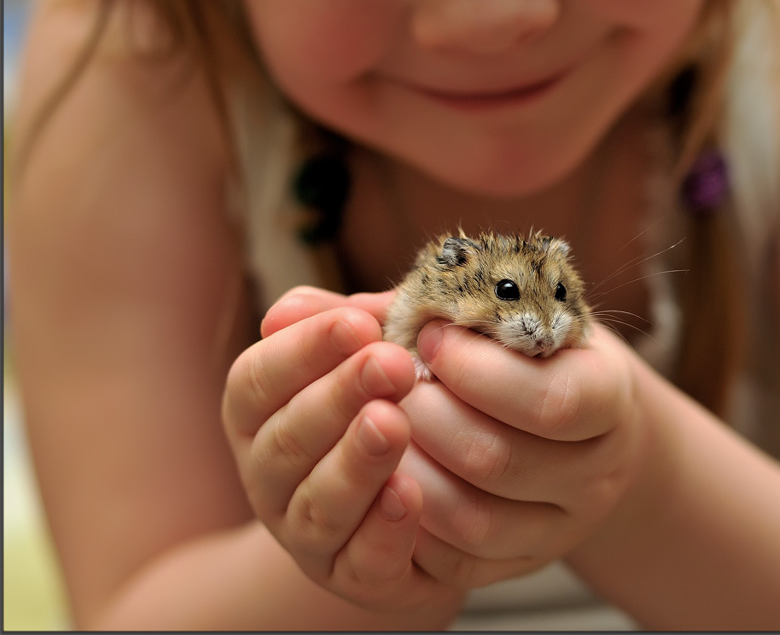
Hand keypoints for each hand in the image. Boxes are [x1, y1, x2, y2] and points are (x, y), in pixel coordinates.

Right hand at [222, 287, 462, 610]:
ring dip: (356, 461)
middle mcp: (270, 476)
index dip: (303, 350)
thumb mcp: (364, 354)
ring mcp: (306, 533)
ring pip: (319, 502)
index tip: (357, 323)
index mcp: (261, 415)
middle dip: (338, 397)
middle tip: (390, 364)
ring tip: (393, 423)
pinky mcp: (353, 577)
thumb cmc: (380, 404)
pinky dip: (384, 529)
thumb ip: (344, 324)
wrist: (415, 501)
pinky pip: (362, 561)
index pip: (258, 379)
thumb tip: (296, 308)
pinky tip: (410, 493)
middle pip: (288, 439)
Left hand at [397, 319, 647, 587]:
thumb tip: (361, 311)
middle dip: (425, 415)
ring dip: (409, 470)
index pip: (553, 399)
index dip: (475, 370)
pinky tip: (390, 475)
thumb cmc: (533, 353)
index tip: (429, 335)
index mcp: (609, 396)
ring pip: (474, 521)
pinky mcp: (522, 563)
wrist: (576, 420)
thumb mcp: (517, 315)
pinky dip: (411, 522)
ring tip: (379, 426)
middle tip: (386, 382)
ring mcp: (563, 528)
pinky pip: (457, 564)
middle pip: (499, 461)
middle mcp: (597, 473)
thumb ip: (453, 306)